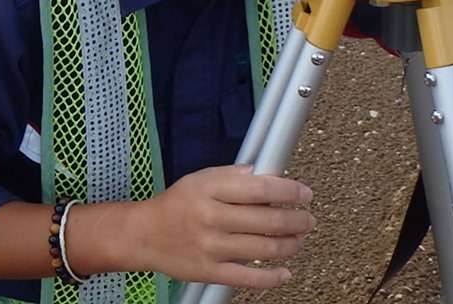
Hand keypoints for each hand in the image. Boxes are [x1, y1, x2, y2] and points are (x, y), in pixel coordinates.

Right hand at [112, 164, 316, 288]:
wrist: (144, 235)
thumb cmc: (176, 204)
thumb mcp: (201, 178)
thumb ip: (233, 175)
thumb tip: (264, 173)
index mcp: (211, 190)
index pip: (259, 188)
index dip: (288, 191)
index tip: (305, 193)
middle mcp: (212, 218)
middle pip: (266, 220)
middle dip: (295, 220)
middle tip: (308, 219)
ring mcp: (211, 247)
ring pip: (262, 249)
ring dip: (289, 245)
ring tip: (299, 239)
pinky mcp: (210, 272)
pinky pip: (247, 279)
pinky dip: (271, 278)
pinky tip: (285, 273)